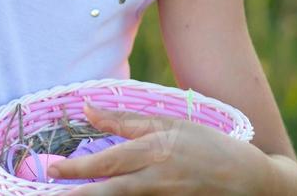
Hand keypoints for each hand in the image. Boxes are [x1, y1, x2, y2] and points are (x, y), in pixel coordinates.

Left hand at [46, 99, 275, 193]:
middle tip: (49, 193)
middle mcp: (155, 180)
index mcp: (154, 151)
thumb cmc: (206, 146)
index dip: (77, 169)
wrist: (247, 182)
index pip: (108, 162)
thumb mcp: (168, 123)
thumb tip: (86, 108)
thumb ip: (125, 120)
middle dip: (78, 194)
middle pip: (109, 191)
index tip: (53, 169)